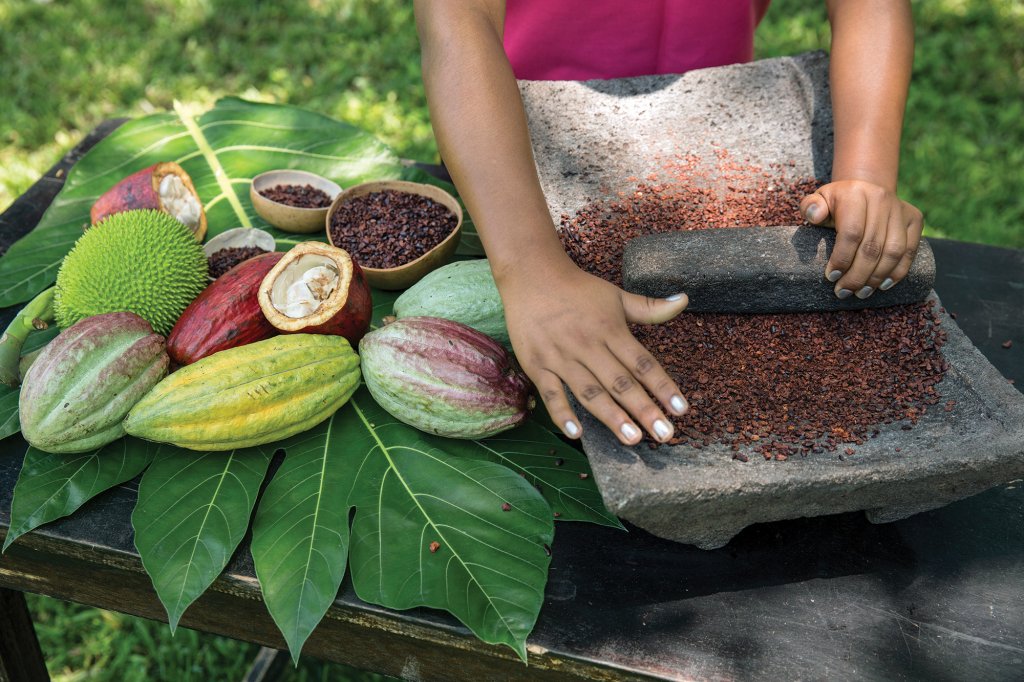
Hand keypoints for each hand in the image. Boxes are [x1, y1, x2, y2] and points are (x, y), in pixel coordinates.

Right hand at [498, 258, 689, 445]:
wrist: (531, 275)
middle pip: (621, 382)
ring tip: (632, 438)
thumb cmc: (578, 289)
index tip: (680, 409)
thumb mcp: (616, 296)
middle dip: (644, 409)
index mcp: (611, 329)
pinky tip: (576, 433)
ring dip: (612, 416)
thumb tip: (685, 300)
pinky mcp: (537, 365)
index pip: (642, 363)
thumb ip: (650, 308)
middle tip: (664, 434)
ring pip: (590, 391)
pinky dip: (562, 413)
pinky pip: (551, 393)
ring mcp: (562, 357)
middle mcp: (588, 345)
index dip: (663, 386)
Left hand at [800, 180, 922, 298]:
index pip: (852, 232)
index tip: (831, 277)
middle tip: (844, 292)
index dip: (842, 258)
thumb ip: (811, 207)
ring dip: (877, 277)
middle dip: (857, 275)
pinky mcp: (915, 219)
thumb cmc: (837, 202)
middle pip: (872, 246)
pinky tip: (882, 286)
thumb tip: (815, 216)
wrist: (866, 190)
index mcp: (855, 194)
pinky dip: (898, 272)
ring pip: (893, 251)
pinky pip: (910, 250)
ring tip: (861, 293)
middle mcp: (882, 199)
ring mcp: (900, 210)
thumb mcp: (819, 199)